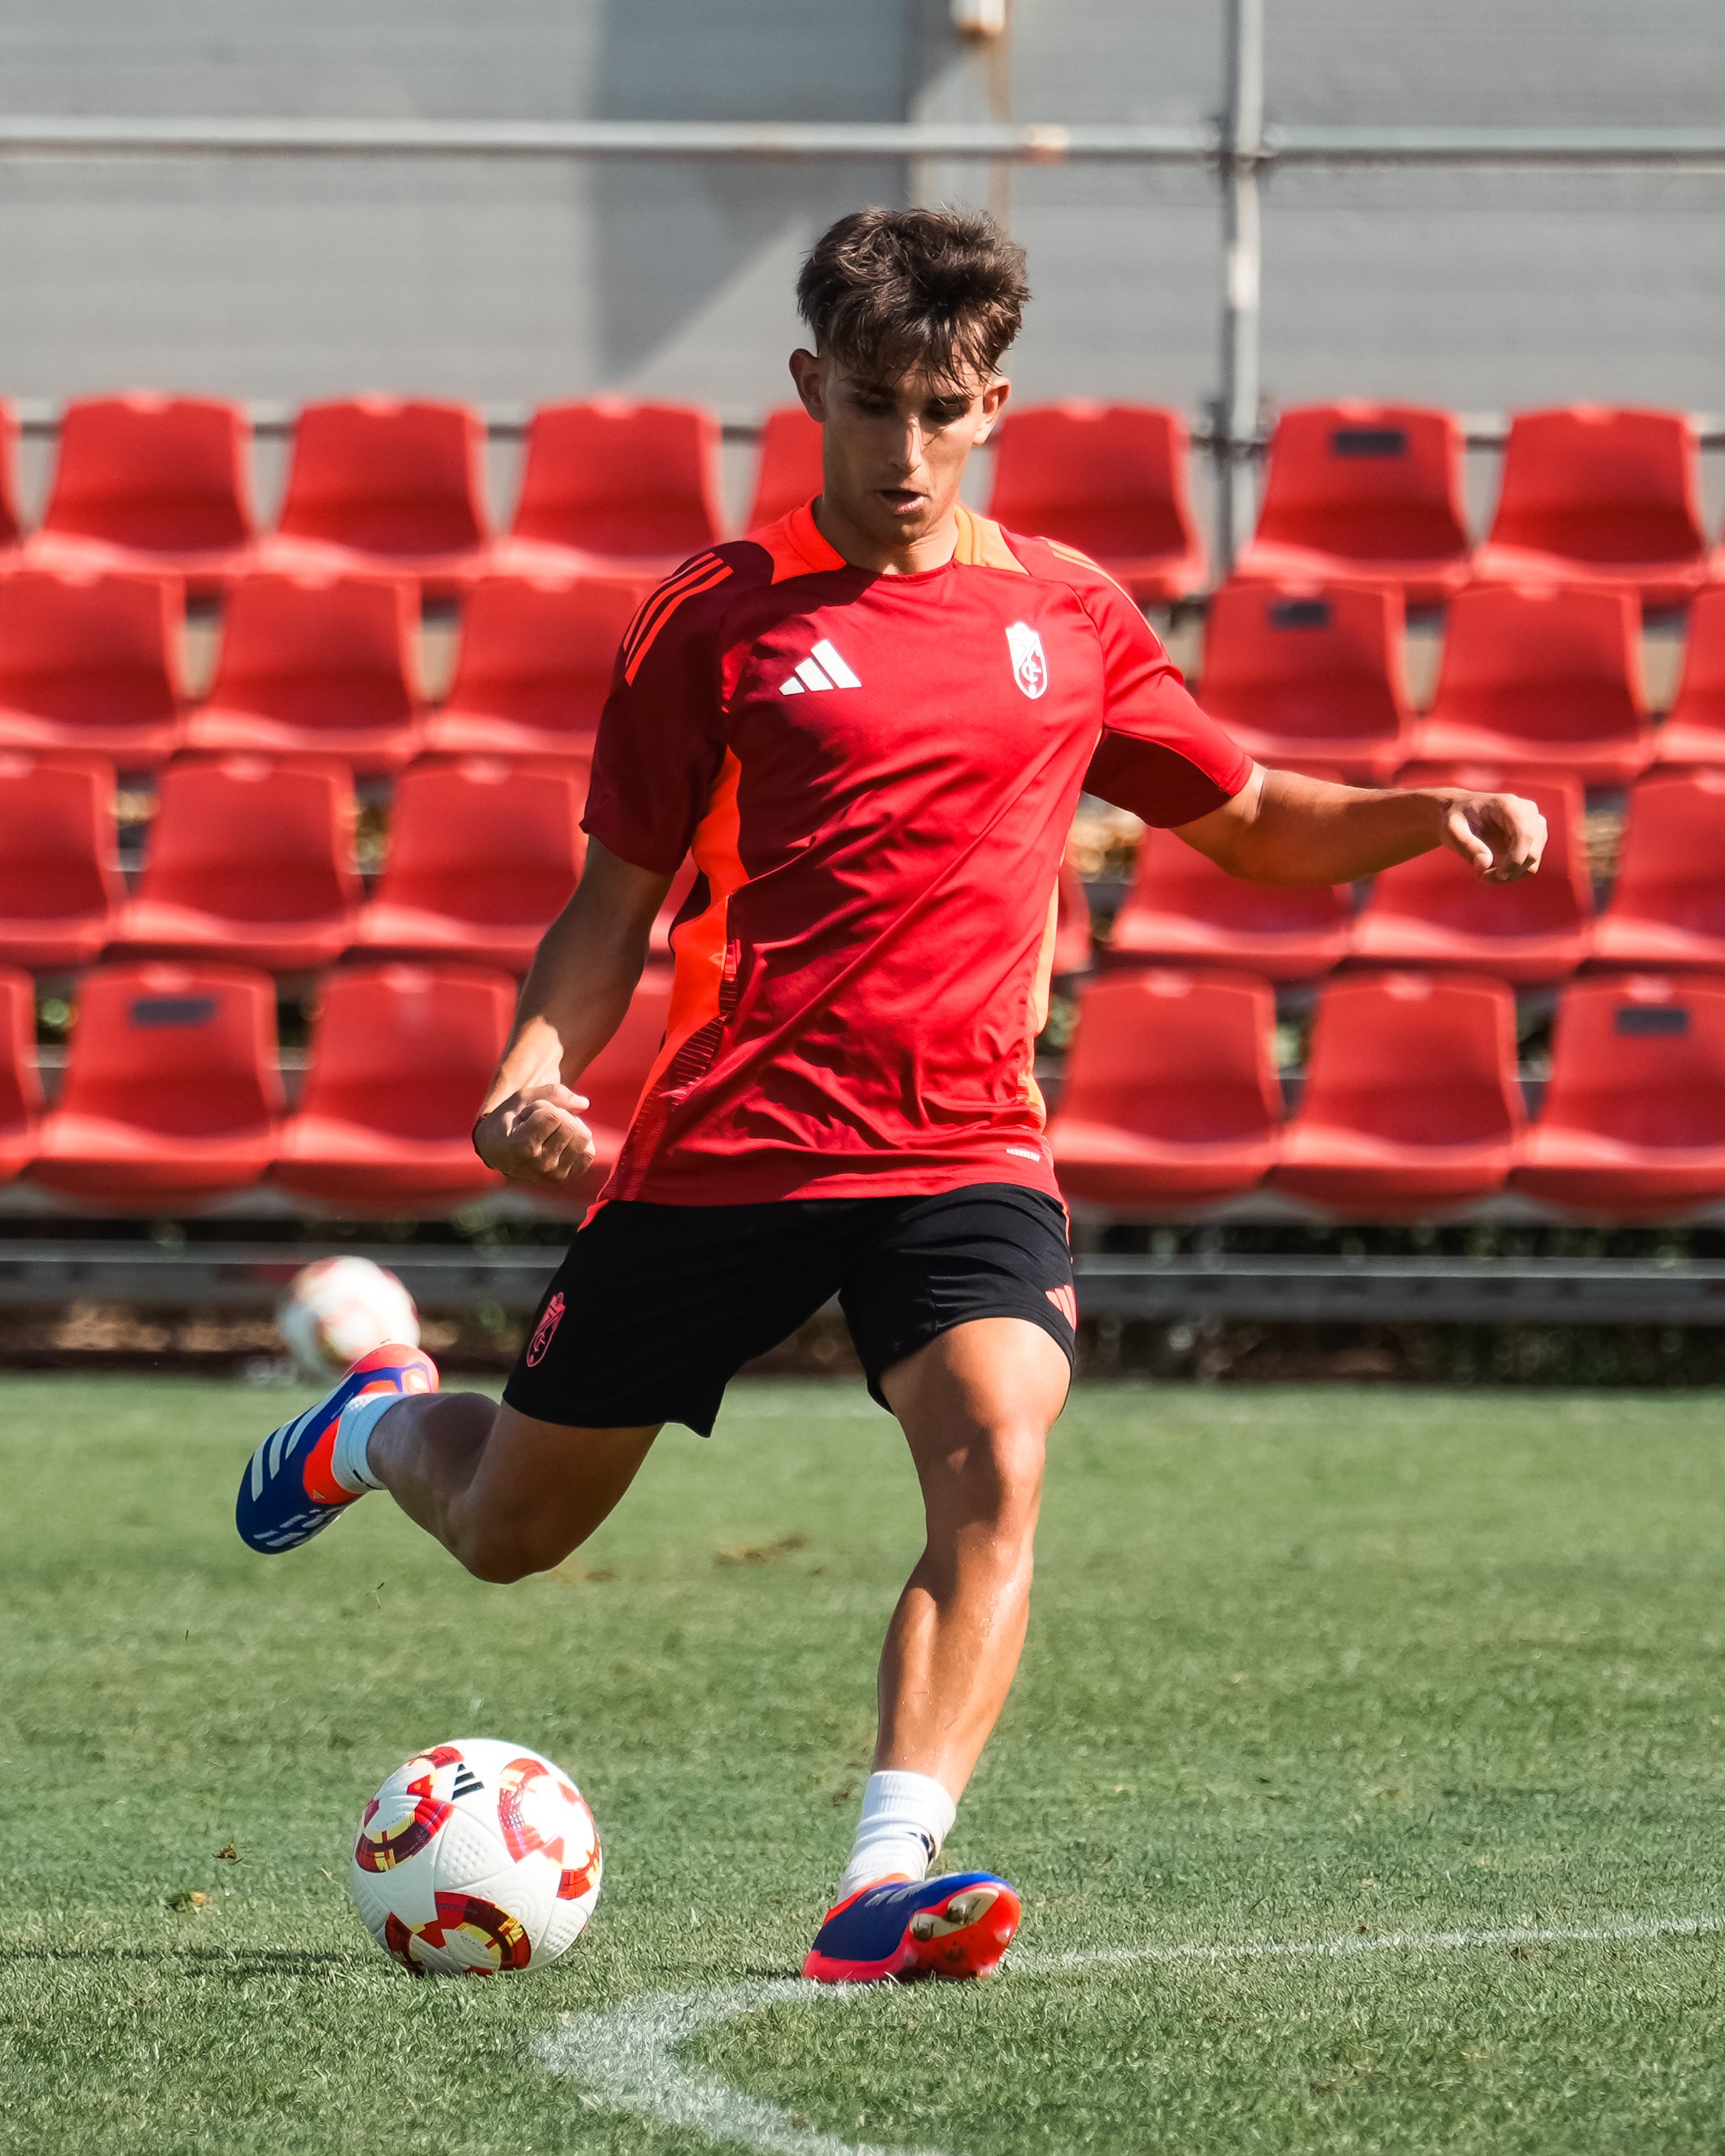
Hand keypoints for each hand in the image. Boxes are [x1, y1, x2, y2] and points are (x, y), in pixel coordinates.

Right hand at [473, 1083, 594, 1188]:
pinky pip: (588, 1154)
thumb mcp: (521, 1099)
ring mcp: (552, 1175)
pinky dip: (578, 1143)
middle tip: (539, 1123)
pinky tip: (559, 1143)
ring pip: (585, 1140)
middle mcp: (539, 1165)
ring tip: (549, 1133)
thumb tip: (584, 1104)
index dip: (542, 1107)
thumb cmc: (508, 1121)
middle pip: (573, 1127)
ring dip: (570, 1128)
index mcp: (522, 1146)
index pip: (554, 1116)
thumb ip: (553, 1093)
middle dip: (560, 1116)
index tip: (525, 1116)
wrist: (495, 1151)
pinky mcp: (563, 1179)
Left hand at [1439, 791, 1546, 882]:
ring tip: (1482, 873)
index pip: (1525, 835)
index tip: (1498, 876)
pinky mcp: (1535, 838)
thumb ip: (1466, 844)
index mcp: (1509, 804)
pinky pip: (1529, 865)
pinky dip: (1511, 873)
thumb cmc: (1455, 817)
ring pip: (1532, 862)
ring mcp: (1535, 825)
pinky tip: (1490, 870)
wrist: (1462, 812)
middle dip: (1508, 872)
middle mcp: (1528, 811)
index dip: (1515, 859)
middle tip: (1481, 876)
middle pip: (1532, 852)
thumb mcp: (1452, 828)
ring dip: (1508, 875)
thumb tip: (1485, 864)